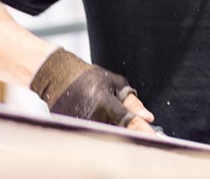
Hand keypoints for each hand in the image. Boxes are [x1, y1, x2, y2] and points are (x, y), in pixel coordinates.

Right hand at [30, 48, 154, 132]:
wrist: (57, 75)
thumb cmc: (86, 76)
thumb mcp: (114, 83)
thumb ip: (132, 102)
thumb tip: (148, 117)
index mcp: (104, 103)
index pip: (128, 122)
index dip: (141, 130)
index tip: (152, 135)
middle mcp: (92, 117)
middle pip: (118, 132)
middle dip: (126, 128)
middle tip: (125, 118)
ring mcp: (80, 125)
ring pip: (105, 134)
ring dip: (111, 128)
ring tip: (101, 111)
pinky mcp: (71, 129)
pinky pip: (92, 133)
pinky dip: (98, 128)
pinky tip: (93, 114)